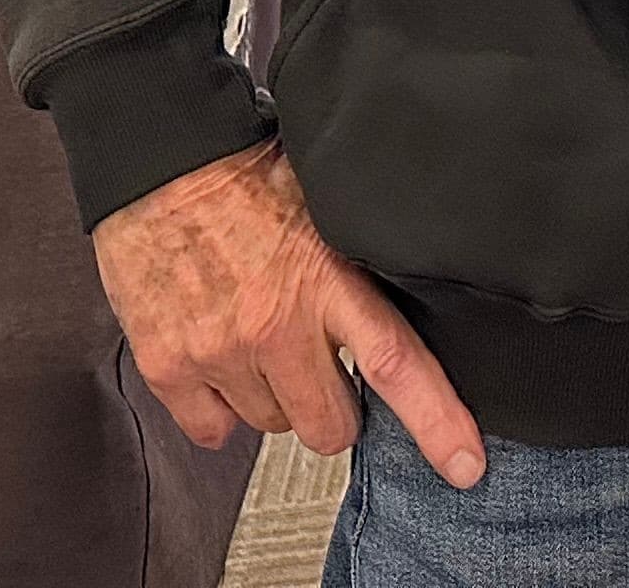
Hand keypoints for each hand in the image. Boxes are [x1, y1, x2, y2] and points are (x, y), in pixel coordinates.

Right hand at [92, 141, 483, 487]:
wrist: (163, 163)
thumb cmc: (251, 176)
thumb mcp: (331, 208)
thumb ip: (362, 265)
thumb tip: (414, 294)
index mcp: (327, 278)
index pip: (394, 362)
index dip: (435, 420)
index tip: (465, 464)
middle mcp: (275, 324)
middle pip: (332, 426)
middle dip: (338, 410)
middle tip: (326, 369)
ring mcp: (220, 351)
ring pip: (273, 427)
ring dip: (276, 398)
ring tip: (262, 340)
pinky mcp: (169, 368)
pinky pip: (213, 432)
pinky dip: (221, 408)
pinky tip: (223, 359)